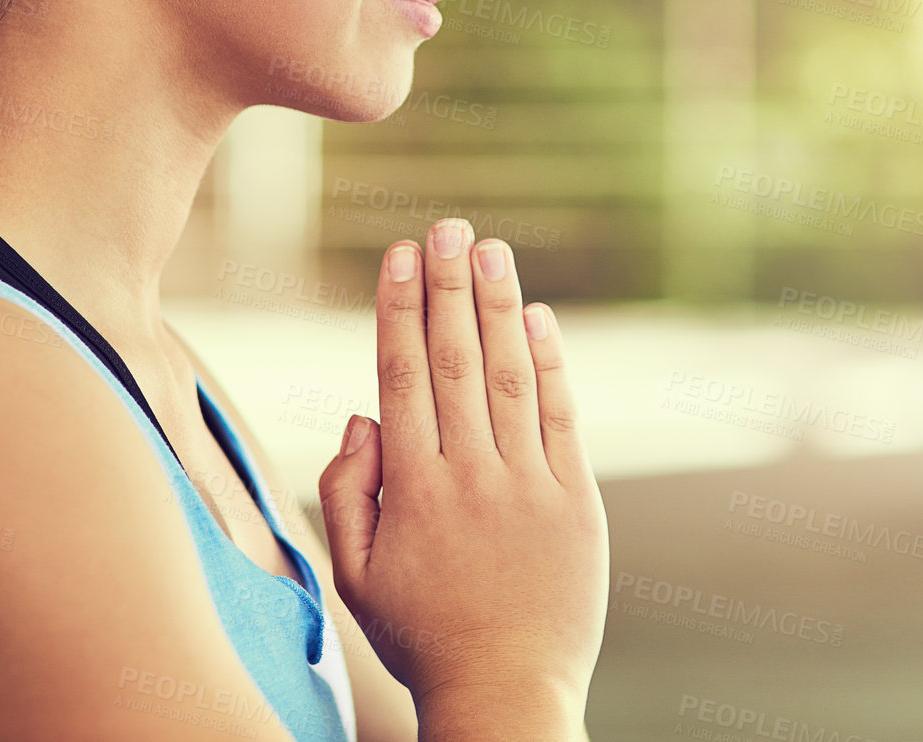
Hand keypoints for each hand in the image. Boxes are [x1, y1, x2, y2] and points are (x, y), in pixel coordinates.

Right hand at [316, 219, 608, 711]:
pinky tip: (538, 317)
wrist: (508, 694)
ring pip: (509, 377)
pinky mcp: (576, 503)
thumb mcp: (355, 574)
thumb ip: (346, 490)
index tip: (401, 254)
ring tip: (491, 248)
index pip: (400, 375)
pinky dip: (552, 364)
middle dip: (449, 286)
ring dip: (498, 306)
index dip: (399, 308)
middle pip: (454, 360)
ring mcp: (527, 486)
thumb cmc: (422, 633)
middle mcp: (469, 475)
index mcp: (412, 488)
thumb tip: (360, 415)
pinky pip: (562, 419)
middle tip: (448, 227)